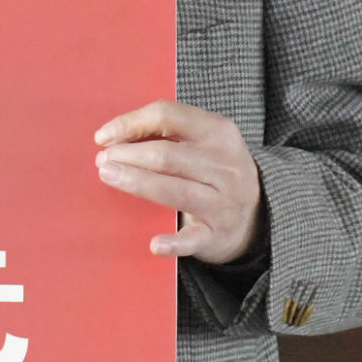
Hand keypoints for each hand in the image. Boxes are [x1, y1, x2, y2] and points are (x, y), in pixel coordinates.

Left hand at [95, 100, 265, 264]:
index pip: (167, 117)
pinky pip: (192, 238)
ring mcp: (223, 201)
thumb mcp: (204, 142)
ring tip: (107, 175)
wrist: (259, 213)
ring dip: (136, 182)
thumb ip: (168, 133)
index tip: (103, 137)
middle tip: (103, 160)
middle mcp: (224, 165)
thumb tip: (115, 137)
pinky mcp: (216, 234)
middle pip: (166, 155)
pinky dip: (173, 242)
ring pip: (174, 190)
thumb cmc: (214, 171)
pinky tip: (154, 244)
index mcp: (218, 132)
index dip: (130, 123)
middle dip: (128, 155)